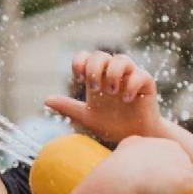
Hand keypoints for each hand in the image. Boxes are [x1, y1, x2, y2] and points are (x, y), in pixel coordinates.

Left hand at [47, 51, 168, 147]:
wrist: (135, 137)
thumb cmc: (113, 125)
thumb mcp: (88, 117)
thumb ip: (69, 107)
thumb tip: (46, 100)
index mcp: (98, 78)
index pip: (86, 57)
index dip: (80, 62)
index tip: (79, 78)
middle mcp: (113, 73)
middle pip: (101, 55)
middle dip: (94, 69)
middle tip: (94, 88)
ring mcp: (130, 76)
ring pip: (121, 59)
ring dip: (112, 73)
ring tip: (111, 92)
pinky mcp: (146, 83)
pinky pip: (139, 74)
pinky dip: (131, 85)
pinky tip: (127, 100)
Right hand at [104, 134, 192, 193]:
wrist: (118, 179)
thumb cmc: (117, 169)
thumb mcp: (125, 148)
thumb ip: (132, 145)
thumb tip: (132, 146)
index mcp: (164, 144)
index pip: (176, 159)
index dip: (170, 174)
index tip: (163, 186)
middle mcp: (177, 150)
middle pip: (186, 168)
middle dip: (180, 181)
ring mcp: (184, 165)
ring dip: (187, 191)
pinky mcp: (187, 182)